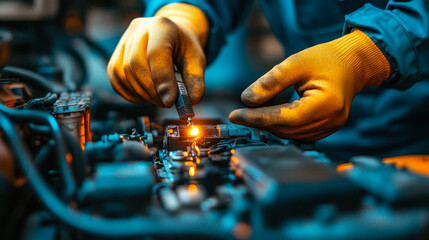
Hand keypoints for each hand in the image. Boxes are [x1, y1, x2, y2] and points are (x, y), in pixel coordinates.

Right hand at [107, 3, 208, 106]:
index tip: (169, 101)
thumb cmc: (184, 48)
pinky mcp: (117, 53)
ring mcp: (125, 40)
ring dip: (140, 93)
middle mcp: (139, 29)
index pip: (156, 53)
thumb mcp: (196, 60)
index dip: (162, 80)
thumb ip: (195, 80)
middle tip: (165, 103)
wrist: (173, 36)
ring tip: (157, 99)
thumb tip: (191, 101)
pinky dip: (128, 93)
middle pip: (136, 63)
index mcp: (163, 26)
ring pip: (122, 72)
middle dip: (151, 90)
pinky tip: (143, 97)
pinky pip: (115, 76)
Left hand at [229, 30, 391, 140]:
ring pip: (291, 134)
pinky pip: (298, 134)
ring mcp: (331, 128)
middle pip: (287, 129)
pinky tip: (266, 118)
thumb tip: (246, 100)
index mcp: (327, 103)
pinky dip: (281, 127)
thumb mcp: (296, 62)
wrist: (352, 64)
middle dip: (260, 123)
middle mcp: (332, 121)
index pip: (286, 117)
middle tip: (237, 115)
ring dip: (269, 127)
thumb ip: (271, 82)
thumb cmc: (325, 59)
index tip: (235, 115)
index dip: (259, 118)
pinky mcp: (327, 129)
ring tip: (249, 115)